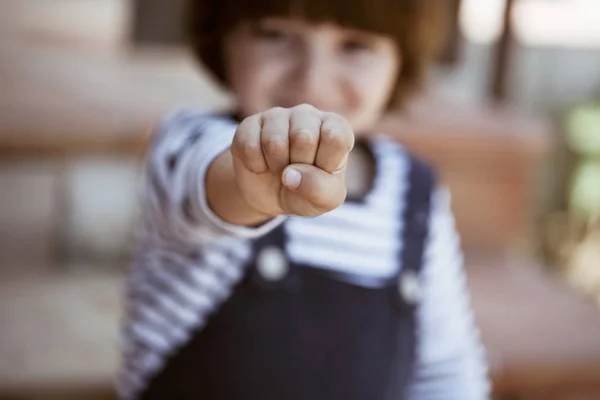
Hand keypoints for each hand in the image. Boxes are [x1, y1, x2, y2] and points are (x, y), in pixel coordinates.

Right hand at [230, 104, 354, 217]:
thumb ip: (321, 189)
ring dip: (275, 166)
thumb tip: (292, 175)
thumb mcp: (325, 200)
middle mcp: (309, 115)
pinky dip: (255, 165)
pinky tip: (261, 165)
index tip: (321, 171)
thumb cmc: (308, 191)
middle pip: (303, 137)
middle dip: (298, 166)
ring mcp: (278, 116)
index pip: (335, 138)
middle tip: (297, 171)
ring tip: (280, 168)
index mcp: (336, 128)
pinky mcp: (250, 124)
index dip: (325, 163)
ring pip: (274, 141)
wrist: (271, 195)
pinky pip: (249, 145)